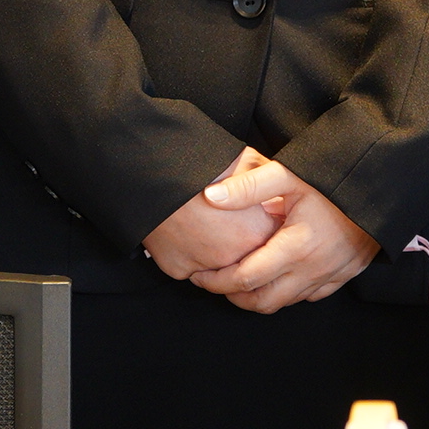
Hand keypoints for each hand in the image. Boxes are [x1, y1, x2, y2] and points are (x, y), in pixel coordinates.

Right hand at [143, 163, 280, 286]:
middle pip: (246, 256)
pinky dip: (189, 252)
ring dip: (216, 251)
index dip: (264, 224)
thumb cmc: (201, 165)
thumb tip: (275, 183)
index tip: (255, 214)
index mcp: (256, 232)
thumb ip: (265, 177)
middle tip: (227, 220)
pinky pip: (191, 266)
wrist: (154, 173)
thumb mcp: (243, 159)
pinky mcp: (179, 269)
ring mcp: (205, 267)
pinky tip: (184, 229)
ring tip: (206, 224)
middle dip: (240, 241)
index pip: (272, 239)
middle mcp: (234, 257)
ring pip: (219, 267)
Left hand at [192, 153, 379, 312]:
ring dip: (259, 297)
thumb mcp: (289, 173)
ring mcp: (331, 275)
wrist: (383, 182)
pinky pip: (310, 297)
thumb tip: (210, 197)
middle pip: (263, 301)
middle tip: (214, 282)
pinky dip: (288, 294)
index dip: (217, 281)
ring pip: (286, 303)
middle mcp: (314, 268)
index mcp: (296, 246)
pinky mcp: (345, 275)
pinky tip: (277, 277)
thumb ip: (248, 186)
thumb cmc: (335, 176)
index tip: (200, 274)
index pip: (245, 278)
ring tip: (240, 280)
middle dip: (233, 297)